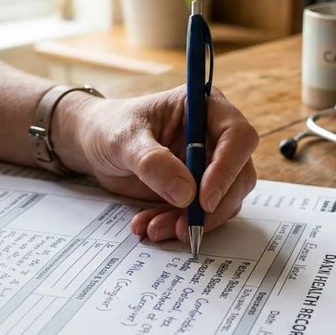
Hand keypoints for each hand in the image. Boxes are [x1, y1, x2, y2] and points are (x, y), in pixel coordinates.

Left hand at [57, 86, 259, 243]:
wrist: (95, 144)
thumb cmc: (111, 127)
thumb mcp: (124, 140)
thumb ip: (153, 162)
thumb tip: (186, 193)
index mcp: (205, 107)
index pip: (238, 136)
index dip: (228, 168)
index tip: (204, 199)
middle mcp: (215, 135)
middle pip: (240, 174)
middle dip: (213, 207)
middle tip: (184, 227)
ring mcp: (210, 164)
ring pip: (224, 200)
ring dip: (194, 221)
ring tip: (156, 227)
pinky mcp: (199, 189)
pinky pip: (204, 214)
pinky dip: (180, 224)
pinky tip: (152, 224)